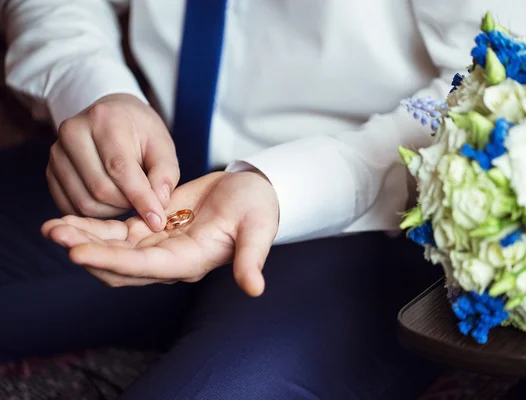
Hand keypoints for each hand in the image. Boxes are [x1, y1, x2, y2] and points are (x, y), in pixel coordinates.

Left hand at [41, 171, 279, 296]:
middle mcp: (169, 259)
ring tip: (51, 227)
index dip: (112, 261)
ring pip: (112, 249)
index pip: (145, 267)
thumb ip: (251, 258)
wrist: (252, 192)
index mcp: (191, 261)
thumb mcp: (258, 229)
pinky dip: (93, 228)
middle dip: (87, 251)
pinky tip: (70, 219)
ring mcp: (157, 244)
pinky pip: (116, 233)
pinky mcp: (151, 227)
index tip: (78, 252)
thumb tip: (255, 290)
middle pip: (119, 264)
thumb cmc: (258, 209)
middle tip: (55, 234)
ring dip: (83, 240)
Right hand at [47, 93, 178, 230]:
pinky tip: (111, 203)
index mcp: (105, 120)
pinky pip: (71, 207)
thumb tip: (159, 203)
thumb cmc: (141, 132)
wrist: (112, 116)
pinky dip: (95, 214)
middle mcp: (73, 133)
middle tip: (144, 201)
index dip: (140, 198)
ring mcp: (56, 153)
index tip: (158, 221)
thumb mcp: (162, 145)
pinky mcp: (50, 172)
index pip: (120, 168)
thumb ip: (165, 173)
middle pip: (100, 189)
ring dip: (112, 212)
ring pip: (85, 203)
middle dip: (128, 204)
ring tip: (128, 198)